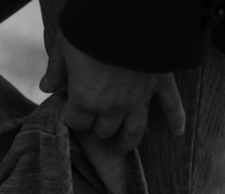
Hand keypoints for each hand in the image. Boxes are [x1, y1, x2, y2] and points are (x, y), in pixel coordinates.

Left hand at [40, 31, 185, 154]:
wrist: (128, 12)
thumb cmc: (91, 27)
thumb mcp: (66, 44)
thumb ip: (57, 69)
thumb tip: (46, 86)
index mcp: (87, 98)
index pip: (78, 122)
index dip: (73, 117)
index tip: (71, 110)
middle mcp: (114, 106)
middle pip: (104, 129)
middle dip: (97, 126)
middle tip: (94, 122)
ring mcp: (139, 98)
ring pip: (133, 130)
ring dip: (126, 142)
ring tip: (121, 149)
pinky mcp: (159, 83)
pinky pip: (171, 107)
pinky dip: (176, 120)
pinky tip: (178, 132)